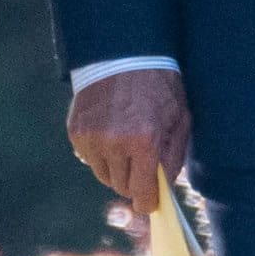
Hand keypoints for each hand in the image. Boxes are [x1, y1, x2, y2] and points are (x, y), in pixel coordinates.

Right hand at [67, 65, 191, 212]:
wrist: (124, 53)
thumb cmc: (159, 85)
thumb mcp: (179, 119)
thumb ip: (173, 158)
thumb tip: (165, 190)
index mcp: (143, 141)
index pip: (142, 193)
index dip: (148, 202)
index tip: (151, 202)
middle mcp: (113, 143)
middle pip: (121, 187)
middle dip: (134, 182)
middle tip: (143, 165)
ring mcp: (91, 138)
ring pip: (103, 175)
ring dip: (116, 168)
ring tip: (127, 145)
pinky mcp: (76, 131)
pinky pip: (89, 159)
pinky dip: (100, 154)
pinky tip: (111, 133)